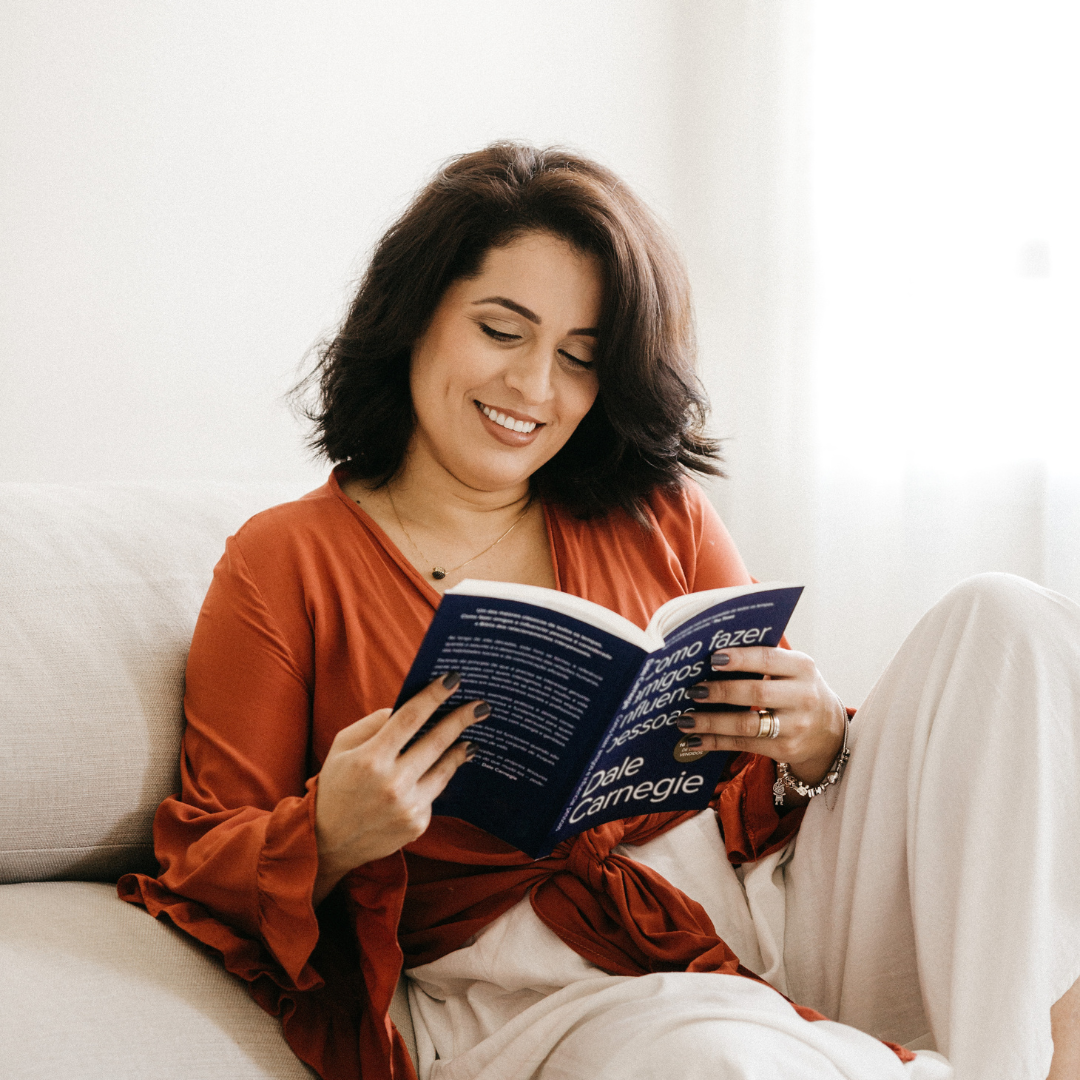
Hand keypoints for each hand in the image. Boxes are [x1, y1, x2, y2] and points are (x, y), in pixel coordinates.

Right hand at [312, 672, 487, 904]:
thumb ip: (374, 724)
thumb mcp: (342, 747)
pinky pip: (434, 792)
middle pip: (437, 741)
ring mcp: (407, 806)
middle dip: (462, 719)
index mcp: (370, 759)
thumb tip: (408, 708)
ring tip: (471, 737)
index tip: (453, 679)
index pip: (410, 718)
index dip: (434, 696)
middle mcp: (392, 783)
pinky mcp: (417, 824)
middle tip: (481, 706)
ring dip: (461, 749)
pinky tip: (444, 768)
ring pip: (444, 768)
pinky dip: (438, 777)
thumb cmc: (335, 785)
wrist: (327, 841)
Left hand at [676, 647, 844, 787]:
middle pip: (755, 692)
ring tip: (685, 719)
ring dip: (711, 722)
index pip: (768, 659)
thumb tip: (711, 656)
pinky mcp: (785, 750)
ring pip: (746, 724)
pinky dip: (715, 742)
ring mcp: (795, 726)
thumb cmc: (797, 690)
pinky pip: (744, 745)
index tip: (712, 658)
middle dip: (720, 691)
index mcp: (802, 668)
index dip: (739, 659)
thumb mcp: (792, 670)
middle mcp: (803, 696)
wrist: (829, 731)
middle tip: (693, 690)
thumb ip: (762, 661)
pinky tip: (695, 740)